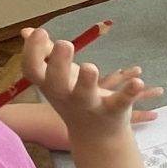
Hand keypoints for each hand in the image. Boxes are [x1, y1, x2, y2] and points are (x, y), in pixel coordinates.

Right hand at [22, 29, 159, 139]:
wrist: (95, 136)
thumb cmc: (73, 97)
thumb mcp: (58, 78)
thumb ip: (45, 54)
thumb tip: (27, 31)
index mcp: (50, 86)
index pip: (32, 70)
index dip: (31, 52)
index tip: (41, 32)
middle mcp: (66, 96)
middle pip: (56, 83)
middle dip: (59, 63)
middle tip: (64, 43)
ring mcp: (90, 105)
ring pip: (85, 95)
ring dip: (87, 81)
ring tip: (91, 67)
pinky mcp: (113, 111)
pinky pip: (120, 101)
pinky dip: (129, 92)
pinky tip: (139, 81)